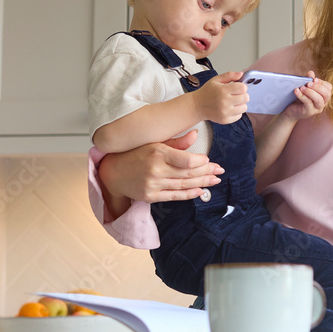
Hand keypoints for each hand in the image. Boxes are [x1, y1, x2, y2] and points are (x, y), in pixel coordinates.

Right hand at [98, 129, 224, 204]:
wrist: (113, 172)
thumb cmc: (135, 154)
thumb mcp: (153, 143)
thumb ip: (176, 142)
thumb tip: (195, 135)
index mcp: (157, 152)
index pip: (186, 160)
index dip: (201, 162)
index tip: (209, 160)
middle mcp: (156, 169)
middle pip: (188, 173)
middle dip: (206, 172)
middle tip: (219, 170)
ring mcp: (153, 185)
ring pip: (184, 185)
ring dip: (202, 183)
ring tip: (215, 180)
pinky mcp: (151, 196)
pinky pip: (175, 196)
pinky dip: (189, 194)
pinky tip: (200, 190)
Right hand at [193, 71, 247, 123]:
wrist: (197, 106)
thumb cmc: (207, 92)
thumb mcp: (216, 80)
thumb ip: (229, 75)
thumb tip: (241, 74)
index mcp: (223, 90)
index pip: (243, 88)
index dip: (242, 86)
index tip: (238, 87)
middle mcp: (224, 102)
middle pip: (245, 98)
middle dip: (243, 95)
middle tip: (236, 94)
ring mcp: (225, 112)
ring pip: (244, 107)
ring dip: (241, 104)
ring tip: (233, 101)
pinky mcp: (225, 120)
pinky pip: (239, 116)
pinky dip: (237, 112)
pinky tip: (230, 108)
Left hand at [279, 72, 331, 121]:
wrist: (290, 110)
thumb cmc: (299, 98)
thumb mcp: (304, 87)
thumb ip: (309, 80)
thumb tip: (311, 72)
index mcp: (323, 96)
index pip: (328, 88)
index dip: (322, 83)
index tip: (314, 79)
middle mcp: (323, 103)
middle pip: (327, 94)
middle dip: (318, 87)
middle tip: (308, 83)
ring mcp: (317, 109)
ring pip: (319, 100)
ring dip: (310, 92)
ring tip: (302, 87)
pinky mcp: (309, 112)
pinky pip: (308, 103)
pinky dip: (302, 96)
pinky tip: (296, 91)